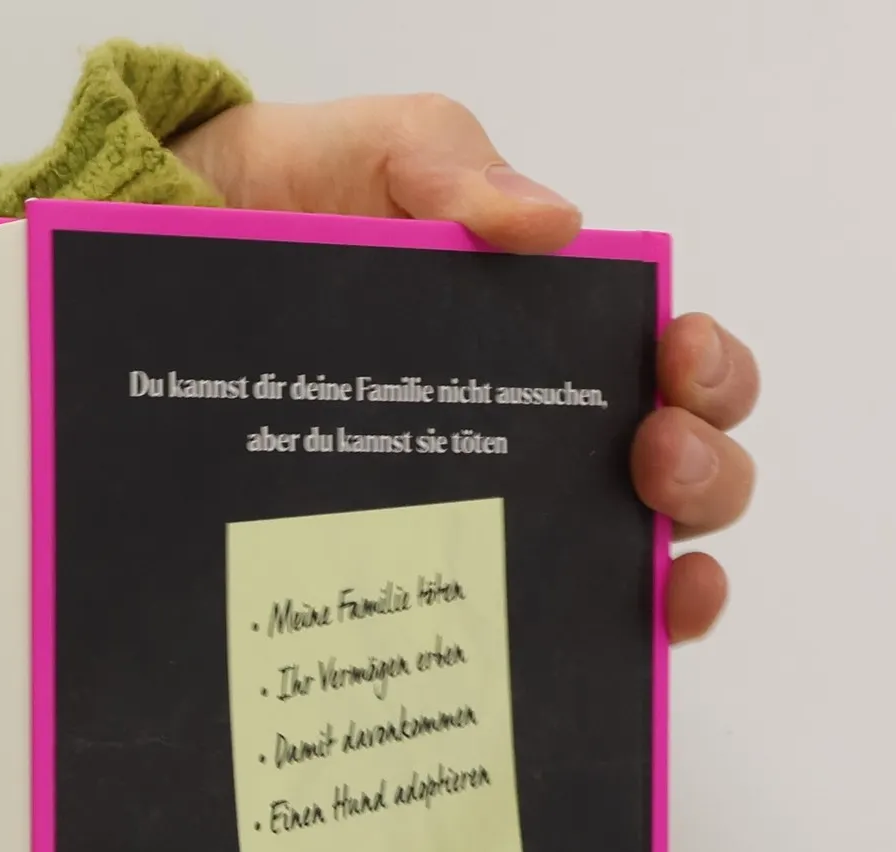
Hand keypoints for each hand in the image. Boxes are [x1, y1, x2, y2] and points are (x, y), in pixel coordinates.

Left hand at [170, 97, 757, 641]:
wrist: (183, 263)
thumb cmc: (300, 206)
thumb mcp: (383, 157)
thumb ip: (455, 168)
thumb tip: (556, 226)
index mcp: (562, 339)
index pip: (680, 373)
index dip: (711, 376)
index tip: (679, 356)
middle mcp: (550, 440)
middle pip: (684, 481)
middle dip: (704, 473)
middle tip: (653, 455)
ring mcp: (494, 516)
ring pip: (628, 571)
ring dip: (668, 574)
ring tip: (647, 557)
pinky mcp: (430, 575)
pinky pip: (526, 633)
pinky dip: (582, 650)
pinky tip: (590, 650)